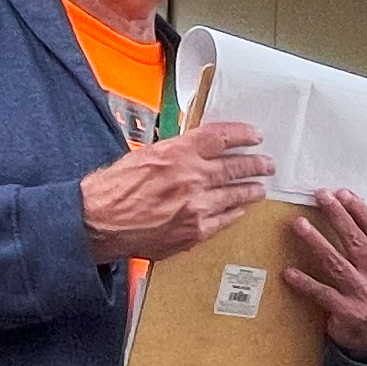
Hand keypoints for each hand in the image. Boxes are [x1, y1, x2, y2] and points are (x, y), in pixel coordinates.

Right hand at [81, 121, 267, 263]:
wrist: (100, 221)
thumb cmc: (114, 188)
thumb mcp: (145, 156)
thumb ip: (176, 152)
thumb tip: (197, 149)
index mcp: (178, 153)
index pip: (221, 137)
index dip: (243, 135)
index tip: (255, 135)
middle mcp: (192, 177)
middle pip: (236, 166)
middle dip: (256, 164)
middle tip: (267, 164)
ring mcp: (197, 205)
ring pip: (236, 194)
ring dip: (251, 190)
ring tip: (260, 188)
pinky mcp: (195, 230)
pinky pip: (225, 219)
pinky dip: (235, 212)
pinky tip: (240, 209)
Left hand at [284, 187, 366, 357]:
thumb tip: (353, 215)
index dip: (361, 212)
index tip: (344, 194)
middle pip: (357, 242)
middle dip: (338, 216)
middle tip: (321, 197)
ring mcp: (363, 296)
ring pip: (337, 263)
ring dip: (317, 242)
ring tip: (300, 225)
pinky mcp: (347, 312)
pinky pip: (322, 293)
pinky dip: (305, 282)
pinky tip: (291, 272)